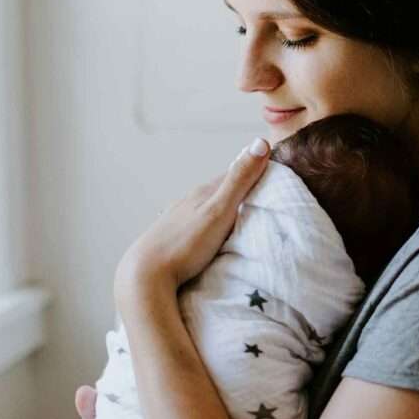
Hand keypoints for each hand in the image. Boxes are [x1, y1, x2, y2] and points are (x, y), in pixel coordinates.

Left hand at [114, 138, 270, 303]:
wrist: (144, 276)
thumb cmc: (185, 245)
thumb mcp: (219, 210)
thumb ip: (239, 180)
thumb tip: (260, 142)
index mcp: (202, 192)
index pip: (233, 174)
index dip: (253, 172)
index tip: (274, 175)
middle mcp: (187, 201)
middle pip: (219, 191)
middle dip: (239, 191)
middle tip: (262, 199)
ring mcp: (176, 220)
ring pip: (205, 208)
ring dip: (222, 210)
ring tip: (238, 219)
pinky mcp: (169, 238)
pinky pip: (194, 225)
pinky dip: (207, 226)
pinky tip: (209, 236)